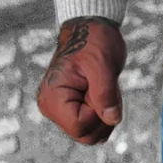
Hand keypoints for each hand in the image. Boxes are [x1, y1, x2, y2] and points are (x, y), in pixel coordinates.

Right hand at [35, 16, 125, 145]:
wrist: (90, 28)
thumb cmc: (94, 40)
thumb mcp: (102, 64)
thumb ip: (105, 93)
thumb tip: (112, 120)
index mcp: (52, 98)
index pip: (80, 127)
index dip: (98, 113)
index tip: (99, 88)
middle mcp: (51, 107)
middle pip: (85, 135)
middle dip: (102, 116)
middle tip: (104, 87)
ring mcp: (60, 109)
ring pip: (90, 133)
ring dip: (105, 114)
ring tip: (103, 88)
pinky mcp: (71, 108)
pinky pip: (92, 124)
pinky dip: (104, 113)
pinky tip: (102, 92)